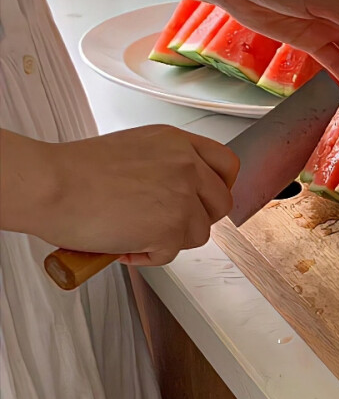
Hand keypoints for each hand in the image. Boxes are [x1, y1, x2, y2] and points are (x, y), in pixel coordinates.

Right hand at [2, 127, 238, 266]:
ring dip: (170, 240)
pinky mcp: (171, 228)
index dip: (218, 187)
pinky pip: (170, 254)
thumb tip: (173, 194)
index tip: (204, 200)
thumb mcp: (133, 149)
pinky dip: (147, 257)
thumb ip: (164, 166)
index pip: (226, 164)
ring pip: (198, 232)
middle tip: (166, 225)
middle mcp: (186, 164)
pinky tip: (121, 245)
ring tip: (134, 233)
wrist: (51, 185)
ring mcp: (182, 196)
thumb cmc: (74, 171)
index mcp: (176, 141)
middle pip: (220, 202)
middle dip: (196, 219)